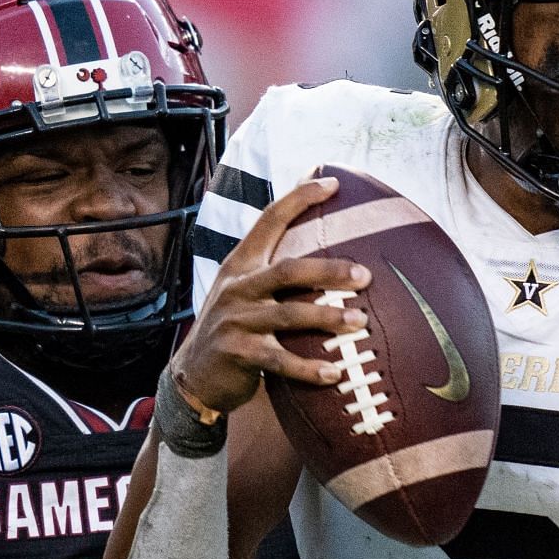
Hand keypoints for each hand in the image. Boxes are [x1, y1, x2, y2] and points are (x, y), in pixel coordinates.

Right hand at [171, 176, 370, 414]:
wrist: (192, 375)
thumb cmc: (234, 328)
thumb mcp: (243, 289)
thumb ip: (271, 267)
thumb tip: (318, 237)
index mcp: (240, 264)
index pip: (269, 220)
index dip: (299, 199)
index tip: (333, 183)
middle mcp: (237, 287)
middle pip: (288, 270)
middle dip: (329, 270)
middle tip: (365, 275)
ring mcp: (236, 320)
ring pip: (289, 315)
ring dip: (328, 318)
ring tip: (360, 322)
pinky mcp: (238, 354)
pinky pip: (281, 360)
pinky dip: (309, 368)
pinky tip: (335, 374)